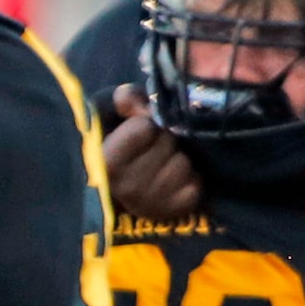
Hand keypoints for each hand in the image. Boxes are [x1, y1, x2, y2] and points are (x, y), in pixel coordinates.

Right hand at [106, 88, 202, 220]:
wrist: (124, 194)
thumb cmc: (124, 151)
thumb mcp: (118, 122)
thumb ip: (126, 103)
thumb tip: (125, 95)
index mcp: (108, 162)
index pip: (144, 127)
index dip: (147, 124)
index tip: (141, 133)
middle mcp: (127, 186)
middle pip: (168, 143)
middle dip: (166, 141)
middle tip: (156, 150)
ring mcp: (151, 201)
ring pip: (183, 163)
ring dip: (180, 159)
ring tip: (166, 166)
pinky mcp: (173, 210)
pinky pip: (196, 183)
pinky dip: (191, 180)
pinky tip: (176, 182)